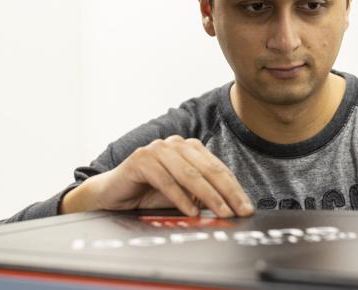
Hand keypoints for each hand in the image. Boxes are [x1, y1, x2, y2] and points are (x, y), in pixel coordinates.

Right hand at [62, 135, 253, 217]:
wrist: (111, 194)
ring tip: (222, 213)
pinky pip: (167, 180)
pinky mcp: (142, 159)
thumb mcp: (182, 195)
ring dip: (209, 196)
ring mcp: (159, 149)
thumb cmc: (149, 193)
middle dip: (228, 193)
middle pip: (209, 170)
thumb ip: (202, 195)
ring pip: (191, 175)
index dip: (235, 189)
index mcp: (190, 148)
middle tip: (240, 211)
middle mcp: (176, 144)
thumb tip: (231, 207)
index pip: (219, 169)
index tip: (246, 207)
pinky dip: (181, 198)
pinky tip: (192, 212)